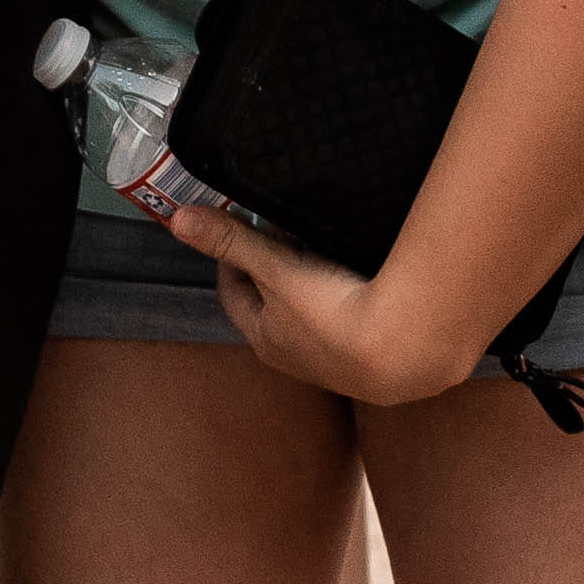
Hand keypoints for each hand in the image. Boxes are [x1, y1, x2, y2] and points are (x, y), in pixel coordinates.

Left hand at [186, 205, 476, 407]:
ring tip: (324, 247)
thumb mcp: (276, 270)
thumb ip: (232, 241)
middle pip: (275, 305)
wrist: (406, 349)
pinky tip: (366, 276)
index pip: (235, 293)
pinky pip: (354, 320)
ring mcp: (340, 364)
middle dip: (275, 269)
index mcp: (266, 339)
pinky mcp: (378, 360)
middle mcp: (298, 359)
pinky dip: (351, 296)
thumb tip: (177, 219)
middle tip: (284, 231)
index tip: (239, 227)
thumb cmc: (331, 312)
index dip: (232, 258)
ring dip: (314, 284)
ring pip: (315, 316)